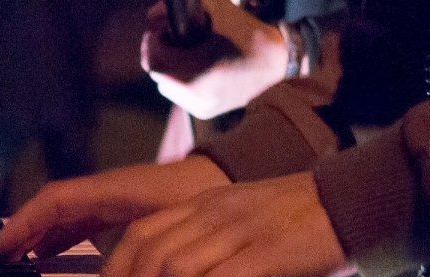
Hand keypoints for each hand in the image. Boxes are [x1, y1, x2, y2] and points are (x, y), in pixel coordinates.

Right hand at [0, 155, 231, 262]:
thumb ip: (140, 249)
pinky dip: (60, 239)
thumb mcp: (172, 222)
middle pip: (51, 211)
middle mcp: (104, 193)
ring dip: (38, 237)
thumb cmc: (204, 198)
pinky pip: (80, 224)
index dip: (24, 224)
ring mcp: (112, 200)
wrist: (232, 177)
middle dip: (22, 233)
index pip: (55, 202)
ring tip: (16, 263)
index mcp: (110, 190)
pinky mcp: (123, 211)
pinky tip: (50, 256)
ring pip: (64, 218)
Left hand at [92, 171, 347, 276]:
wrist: (358, 202)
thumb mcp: (243, 227)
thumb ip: (209, 252)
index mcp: (202, 205)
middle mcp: (212, 212)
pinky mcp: (265, 251)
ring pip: (176, 272)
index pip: (139, 235)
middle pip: (148, 257)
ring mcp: (238, 229)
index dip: (113, 273)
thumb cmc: (302, 226)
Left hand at [141, 0, 287, 118]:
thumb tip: (153, 14)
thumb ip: (185, 7)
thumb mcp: (218, 10)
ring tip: (184, 52)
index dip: (152, 42)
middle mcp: (201, 96)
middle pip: (158, 75)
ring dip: (168, 67)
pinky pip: (179, 95)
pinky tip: (196, 66)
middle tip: (170, 37)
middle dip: (160, 53)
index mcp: (204, 73)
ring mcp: (202, 108)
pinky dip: (180, 79)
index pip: (155, 62)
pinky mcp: (204, 112)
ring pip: (165, 86)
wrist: (278, 63)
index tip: (159, 29)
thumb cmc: (249, 34)